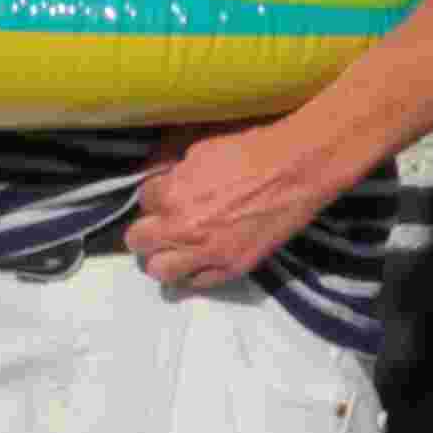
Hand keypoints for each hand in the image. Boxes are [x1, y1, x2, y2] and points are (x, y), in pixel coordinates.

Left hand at [128, 121, 326, 290]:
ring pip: (159, 270)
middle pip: (138, 241)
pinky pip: (196, 283)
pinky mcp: (231, 268)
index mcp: (171, 193)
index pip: (142, 201)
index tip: (168, 197)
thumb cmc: (251, 152)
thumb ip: (173, 171)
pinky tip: (200, 261)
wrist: (295, 171)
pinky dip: (193, 273)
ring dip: (163, 258)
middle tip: (161, 228)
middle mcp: (182, 227)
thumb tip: (158, 179)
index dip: (156, 198)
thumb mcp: (200, 149)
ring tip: (175, 251)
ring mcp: (206, 252)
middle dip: (147, 232)